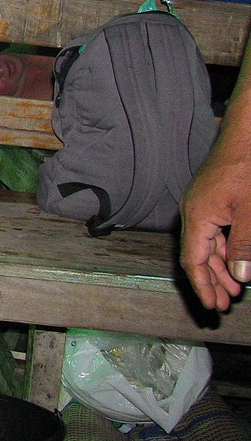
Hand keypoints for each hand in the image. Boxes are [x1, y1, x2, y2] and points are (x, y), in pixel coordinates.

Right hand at [179, 166, 249, 310]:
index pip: (194, 260)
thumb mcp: (249, 211)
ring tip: (235, 287)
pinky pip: (214, 231)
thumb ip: (244, 244)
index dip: (203, 285)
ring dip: (220, 267)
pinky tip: (236, 258)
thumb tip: (240, 275)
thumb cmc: (246, 166)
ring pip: (207, 244)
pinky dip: (224, 249)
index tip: (212, 306)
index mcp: (197, 216)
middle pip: (198, 255)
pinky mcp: (212, 199)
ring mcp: (202, 204)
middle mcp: (194, 212)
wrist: (246, 134)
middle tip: (226, 304)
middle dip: (212, 281)